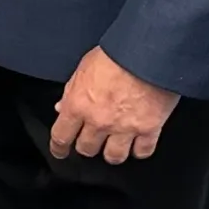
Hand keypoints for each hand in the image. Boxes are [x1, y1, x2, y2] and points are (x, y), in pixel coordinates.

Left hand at [50, 47, 177, 164]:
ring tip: (115, 146)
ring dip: (113, 153)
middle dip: (88, 146)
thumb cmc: (116, 53)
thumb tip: (63, 107)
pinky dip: (140, 150)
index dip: (59, 148)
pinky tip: (138, 144)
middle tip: (92, 141)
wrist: (149, 51)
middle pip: (87, 149)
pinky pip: (142, 151)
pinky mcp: (149, 128)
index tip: (60, 151)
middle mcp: (99, 121)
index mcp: (78, 104)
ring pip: (114, 157)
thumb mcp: (84, 67)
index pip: (61, 136)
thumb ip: (72, 90)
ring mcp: (124, 128)